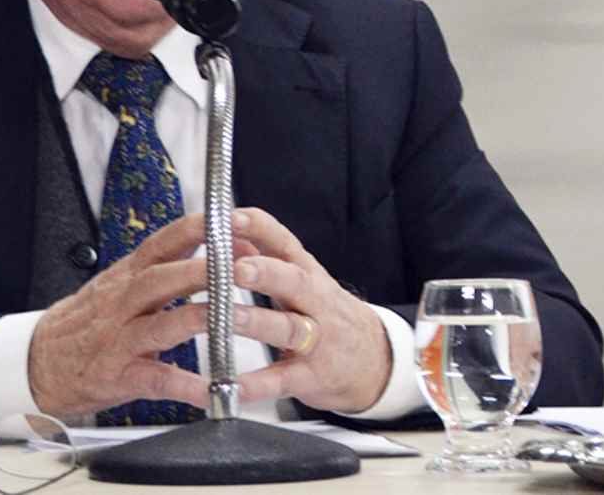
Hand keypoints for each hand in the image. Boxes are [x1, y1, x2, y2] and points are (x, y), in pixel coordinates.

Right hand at [28, 213, 215, 419]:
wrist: (37, 361)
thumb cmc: (90, 321)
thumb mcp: (122, 284)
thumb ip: (168, 267)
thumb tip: (223, 249)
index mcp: (128, 275)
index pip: (163, 242)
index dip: (196, 230)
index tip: (231, 223)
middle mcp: (123, 302)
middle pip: (162, 278)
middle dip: (202, 270)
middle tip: (239, 267)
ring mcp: (118, 339)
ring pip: (159, 324)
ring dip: (196, 319)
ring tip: (229, 319)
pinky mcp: (117, 375)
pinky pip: (154, 379)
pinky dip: (183, 385)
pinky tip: (209, 391)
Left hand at [230, 207, 392, 413]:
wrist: (375, 360)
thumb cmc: (328, 314)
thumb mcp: (304, 281)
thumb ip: (268, 258)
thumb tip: (229, 235)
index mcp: (308, 274)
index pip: (285, 242)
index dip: (259, 228)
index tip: (231, 218)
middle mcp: (315, 303)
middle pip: (294, 282)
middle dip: (266, 272)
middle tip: (237, 268)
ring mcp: (316, 340)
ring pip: (287, 328)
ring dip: (257, 322)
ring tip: (229, 317)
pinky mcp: (312, 377)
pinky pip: (282, 380)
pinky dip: (257, 384)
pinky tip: (232, 386)